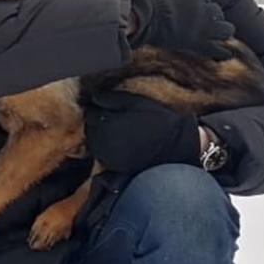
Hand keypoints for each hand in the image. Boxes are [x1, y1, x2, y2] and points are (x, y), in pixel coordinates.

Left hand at [84, 91, 201, 174]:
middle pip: (89, 128)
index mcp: (108, 122)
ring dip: (99, 136)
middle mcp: (103, 140)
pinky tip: (118, 144)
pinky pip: (100, 155)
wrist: (174, 148)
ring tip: (117, 132)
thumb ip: (114, 99)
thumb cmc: (158, 122)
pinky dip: (104, 149)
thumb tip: (95, 97)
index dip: (99, 109)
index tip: (109, 110)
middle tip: (113, 120)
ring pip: (92, 142)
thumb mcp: (138, 103)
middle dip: (97, 123)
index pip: (91, 113)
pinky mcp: (112, 166)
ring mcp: (106, 155)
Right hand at [128, 0, 234, 59]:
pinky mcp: (199, 44)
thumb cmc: (148, 1)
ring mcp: (204, 28)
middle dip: (214, 18)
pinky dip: (222, 52)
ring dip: (223, 32)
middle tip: (208, 24)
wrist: (145, 17)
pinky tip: (224, 54)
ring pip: (226, 30)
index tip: (195, 10)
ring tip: (220, 37)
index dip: (200, 5)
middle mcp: (204, 10)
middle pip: (218, 13)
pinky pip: (219, 50)